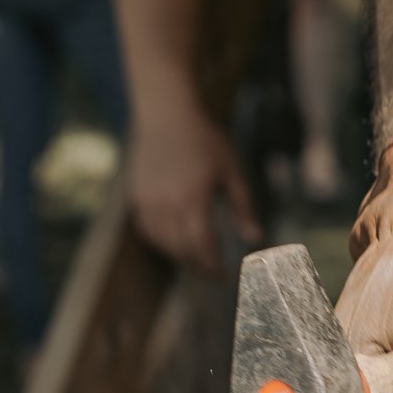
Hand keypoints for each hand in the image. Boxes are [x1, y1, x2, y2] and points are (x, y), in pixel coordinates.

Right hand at [127, 92, 257, 275]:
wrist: (167, 116)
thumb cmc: (205, 140)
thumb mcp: (231, 171)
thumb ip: (243, 207)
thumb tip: (255, 238)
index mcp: (194, 198)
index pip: (202, 244)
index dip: (213, 265)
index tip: (224, 276)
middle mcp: (167, 203)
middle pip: (181, 249)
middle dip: (199, 266)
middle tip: (213, 273)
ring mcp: (148, 201)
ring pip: (163, 244)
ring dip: (180, 257)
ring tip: (197, 260)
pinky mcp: (137, 198)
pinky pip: (148, 232)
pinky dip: (162, 243)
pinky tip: (176, 243)